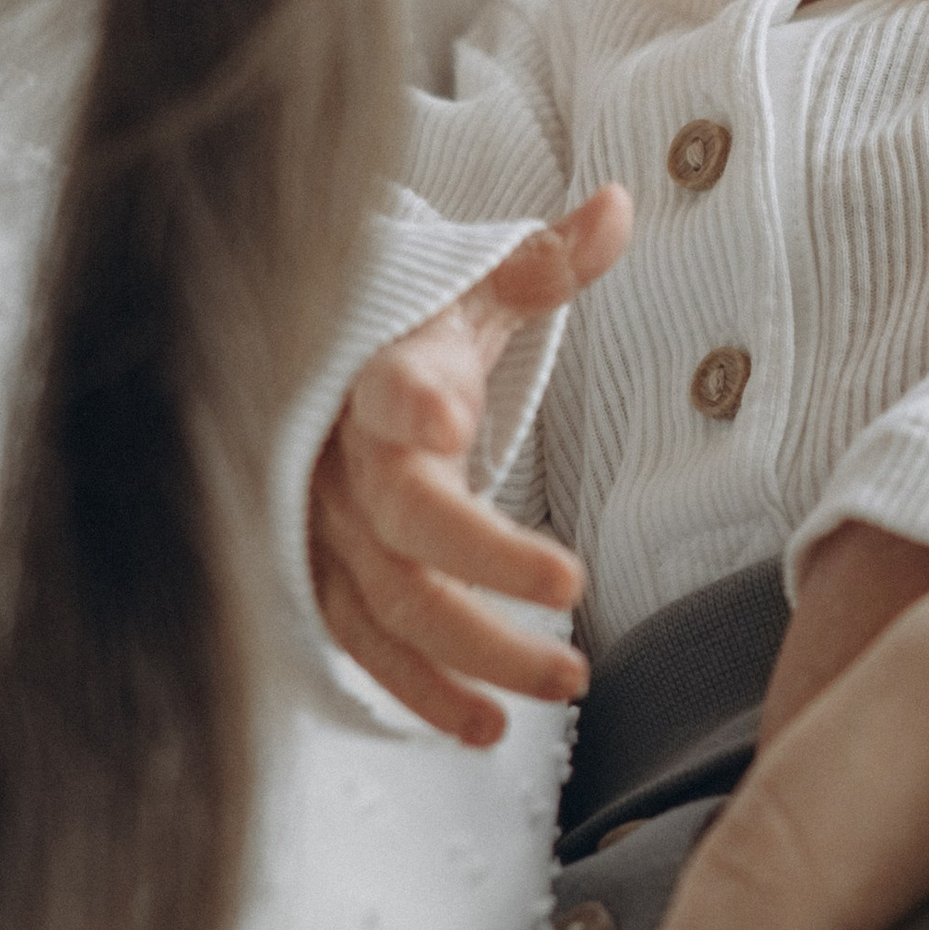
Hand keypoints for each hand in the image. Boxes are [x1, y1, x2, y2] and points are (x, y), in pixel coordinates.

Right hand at [309, 188, 627, 745]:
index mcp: (381, 373)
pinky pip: (366, 648)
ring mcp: (326, 530)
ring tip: (566, 683)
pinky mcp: (322, 580)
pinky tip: (485, 727)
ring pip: (391, 603)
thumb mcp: (473, 287)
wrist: (311, 380)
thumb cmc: (408, 334)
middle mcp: (344, 459)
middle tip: (573, 602)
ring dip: (475, 655)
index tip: (450, 416)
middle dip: (487, 569)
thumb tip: (617, 202)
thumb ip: (545, 260)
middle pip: (404, 523)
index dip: (413, 399)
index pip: (389, 383)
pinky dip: (422, 693)